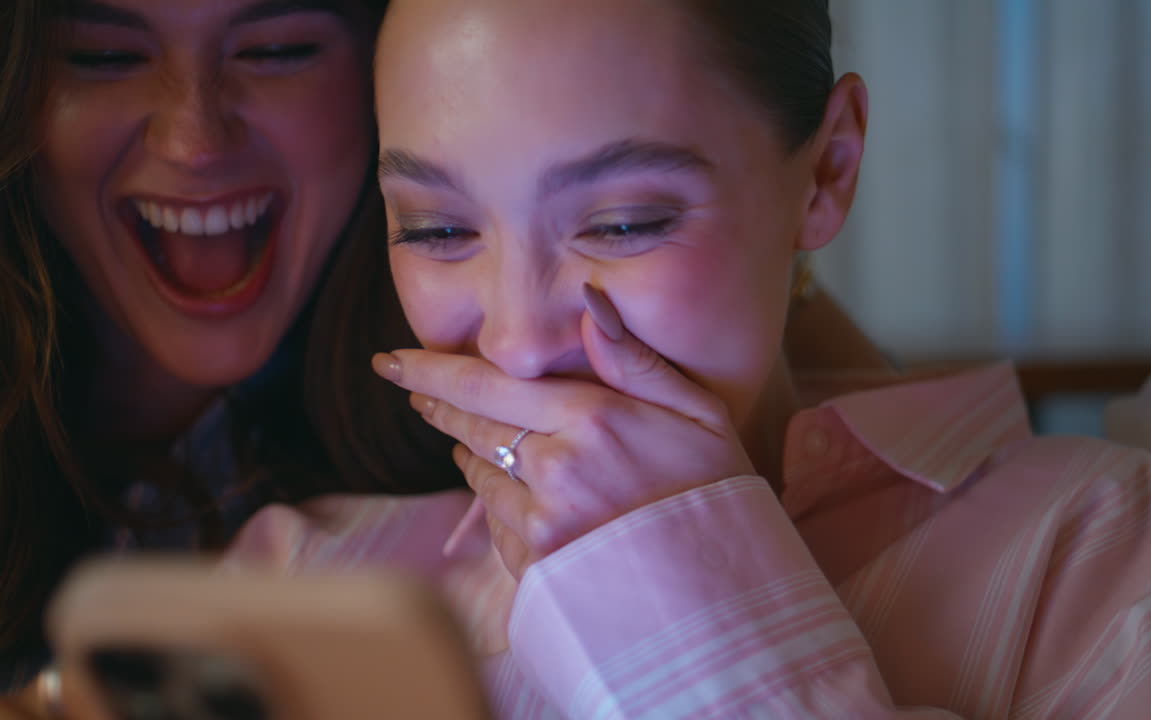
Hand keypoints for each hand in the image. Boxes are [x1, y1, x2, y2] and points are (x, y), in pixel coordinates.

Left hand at [373, 285, 754, 578]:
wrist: (727, 599)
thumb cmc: (717, 496)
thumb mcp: (700, 414)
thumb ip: (637, 360)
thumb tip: (591, 301)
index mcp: (592, 418)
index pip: (486, 384)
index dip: (430, 370)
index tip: (390, 361)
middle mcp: (556, 467)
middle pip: (469, 426)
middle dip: (437, 406)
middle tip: (416, 392)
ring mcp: (542, 522)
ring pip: (480, 475)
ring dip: (472, 456)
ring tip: (479, 446)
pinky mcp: (536, 568)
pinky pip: (496, 524)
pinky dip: (499, 505)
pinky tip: (524, 501)